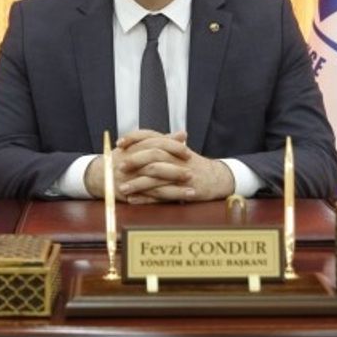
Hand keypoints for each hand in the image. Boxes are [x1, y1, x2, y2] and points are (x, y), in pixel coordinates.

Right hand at [82, 130, 181, 200]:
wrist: (99, 174)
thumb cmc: (123, 157)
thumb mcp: (140, 145)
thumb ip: (162, 140)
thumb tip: (182, 134)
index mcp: (135, 147)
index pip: (156, 144)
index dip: (173, 148)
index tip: (187, 152)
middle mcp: (131, 162)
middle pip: (155, 164)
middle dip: (175, 169)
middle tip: (191, 173)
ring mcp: (129, 179)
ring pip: (155, 184)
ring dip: (175, 189)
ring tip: (192, 192)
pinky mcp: (129, 194)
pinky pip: (149, 198)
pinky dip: (164, 201)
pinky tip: (179, 203)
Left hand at [118, 131, 234, 203]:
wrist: (217, 178)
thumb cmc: (193, 165)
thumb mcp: (179, 151)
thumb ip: (160, 145)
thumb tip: (136, 142)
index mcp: (173, 146)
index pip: (152, 136)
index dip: (135, 137)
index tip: (119, 142)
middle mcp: (177, 157)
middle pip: (153, 154)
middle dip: (135, 160)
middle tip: (119, 167)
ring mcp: (181, 174)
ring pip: (156, 176)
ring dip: (137, 183)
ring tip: (122, 188)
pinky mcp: (184, 190)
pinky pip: (162, 195)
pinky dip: (146, 198)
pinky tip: (134, 200)